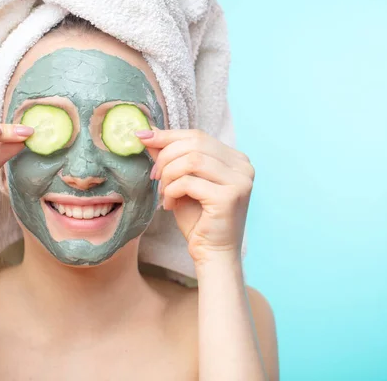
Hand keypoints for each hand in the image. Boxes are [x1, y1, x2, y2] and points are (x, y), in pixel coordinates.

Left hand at [137, 129, 254, 264]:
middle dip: (166, 156)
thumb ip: (171, 157)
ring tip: (163, 192)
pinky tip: (169, 204)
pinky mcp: (229, 197)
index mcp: (235, 159)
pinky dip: (172, 191)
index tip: (143, 137)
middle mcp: (243, 166)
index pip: (198, 136)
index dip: (168, 135)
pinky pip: (189, 182)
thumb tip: (148, 133)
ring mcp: (239, 181)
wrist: (212, 254)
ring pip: (191, 160)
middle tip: (153, 176)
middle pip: (195, 143)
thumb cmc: (198, 220)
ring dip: (168, 175)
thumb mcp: (182, 182)